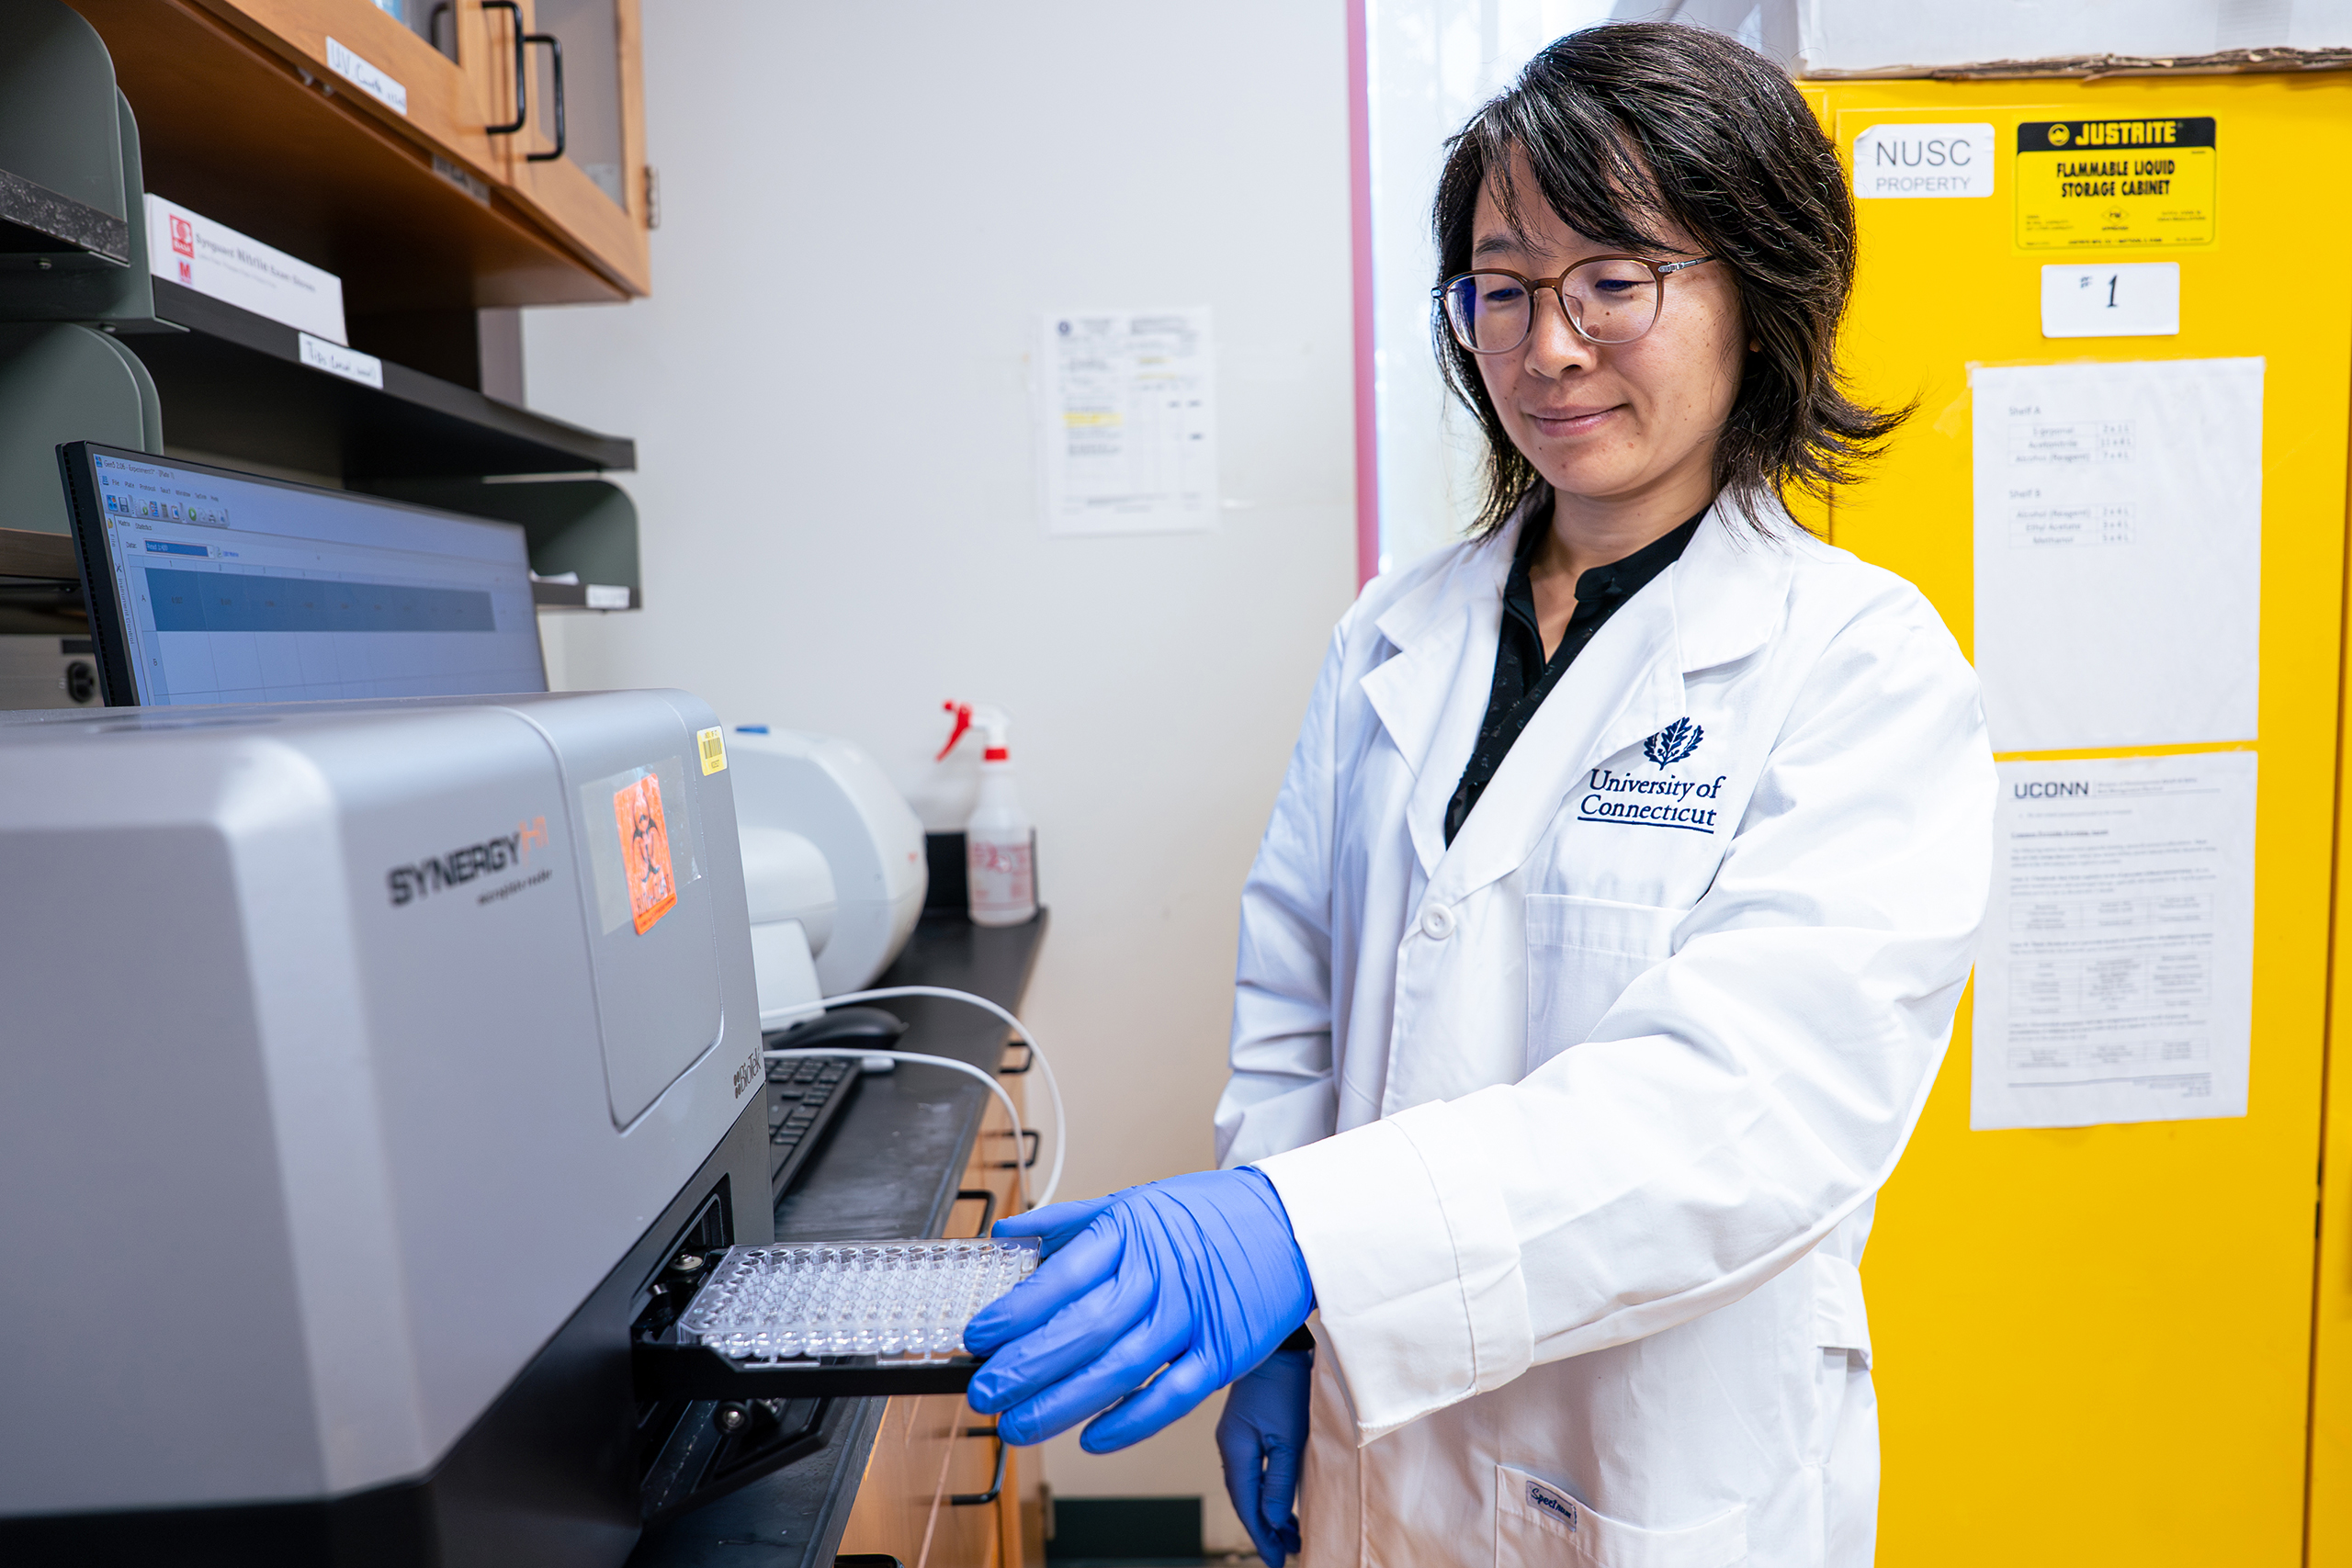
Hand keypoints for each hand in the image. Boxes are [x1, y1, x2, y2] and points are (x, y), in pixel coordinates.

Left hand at [963, 1167, 1313, 1450]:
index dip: (1017, 1311)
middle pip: (1084, 1329)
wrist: (1291, 1224)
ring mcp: (1194, 1318)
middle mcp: (1161, 1276)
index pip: (1063, 1276)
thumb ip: (1067, 1222)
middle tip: (985, 1393)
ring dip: (1063, 1403)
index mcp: (1132, 1232)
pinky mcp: (1224, 1354)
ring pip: (1120, 1369)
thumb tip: (1005, 1234)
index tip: (978, 1337)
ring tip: (1018, 1425)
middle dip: (1026, 1367)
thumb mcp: (1135, 1202)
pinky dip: (1130, 1421)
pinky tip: (1091, 1438)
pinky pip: (1172, 1396)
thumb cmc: (1208, 1215)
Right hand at [1217, 1343, 1311, 1567]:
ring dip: (1267, 1512)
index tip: (1276, 1561)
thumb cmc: (1286, 1385)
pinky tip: (1282, 1502)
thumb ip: (1280, 1481)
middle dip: (1265, 1529)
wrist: (1282, 1345)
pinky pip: (1253, 1472)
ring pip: (1249, 1488)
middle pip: (1244, 1500)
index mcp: (1235, 1451)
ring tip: (1291, 1535)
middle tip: (1287, 1553)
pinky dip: (1266, 1492)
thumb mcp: (1289, 1438)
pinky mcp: (1246, 1429)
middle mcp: (1229, 1447)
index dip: (1261, 1536)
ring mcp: (1235, 1438)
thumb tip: (1272, 1519)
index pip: (1246, 1506)